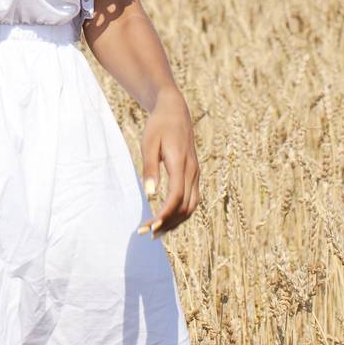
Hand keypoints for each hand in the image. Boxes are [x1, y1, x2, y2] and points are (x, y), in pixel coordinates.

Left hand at [137, 95, 200, 236]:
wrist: (175, 111)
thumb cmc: (159, 126)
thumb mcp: (149, 143)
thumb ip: (150, 168)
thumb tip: (150, 194)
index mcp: (180, 163)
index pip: (176, 197)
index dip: (165, 214)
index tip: (150, 226)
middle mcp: (192, 171)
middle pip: (186, 206)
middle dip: (169, 223)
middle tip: (148, 233)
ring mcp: (195, 173)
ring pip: (192, 206)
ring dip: (176, 221)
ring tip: (157, 231)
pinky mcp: (194, 174)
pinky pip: (192, 199)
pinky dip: (181, 213)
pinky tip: (167, 218)